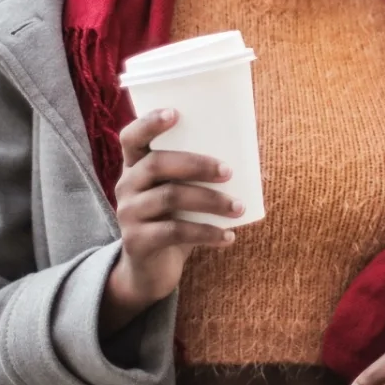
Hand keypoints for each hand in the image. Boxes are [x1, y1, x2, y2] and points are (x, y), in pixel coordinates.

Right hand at [99, 108, 240, 335]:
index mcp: (135, 166)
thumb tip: (259, 167)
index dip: (149, 122)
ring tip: (238, 207)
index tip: (176, 113)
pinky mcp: (137, 242)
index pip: (131, 137)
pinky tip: (228, 237)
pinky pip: (175, 232)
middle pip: (157, 163)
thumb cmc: (173, 221)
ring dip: (210, 200)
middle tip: (229, 171)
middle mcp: (126, 185)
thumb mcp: (180, 195)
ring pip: (170, 197)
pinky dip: (207, 233)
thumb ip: (201, 178)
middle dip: (197, 164)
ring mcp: (128, 214)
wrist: (149, 271)